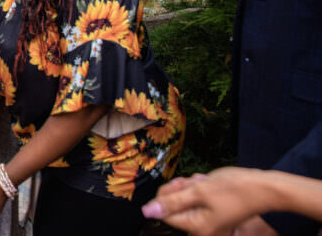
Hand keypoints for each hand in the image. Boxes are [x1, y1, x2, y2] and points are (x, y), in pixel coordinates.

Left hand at [145, 169, 279, 235]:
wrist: (264, 188)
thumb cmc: (235, 190)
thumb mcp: (199, 192)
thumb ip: (172, 202)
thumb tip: (147, 212)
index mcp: (196, 227)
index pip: (164, 211)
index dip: (169, 193)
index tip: (183, 184)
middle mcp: (201, 228)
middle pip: (174, 205)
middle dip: (183, 189)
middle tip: (198, 183)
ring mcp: (208, 221)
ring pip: (185, 198)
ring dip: (193, 186)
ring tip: (209, 184)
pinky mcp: (213, 213)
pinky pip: (198, 198)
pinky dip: (202, 188)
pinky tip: (213, 185)